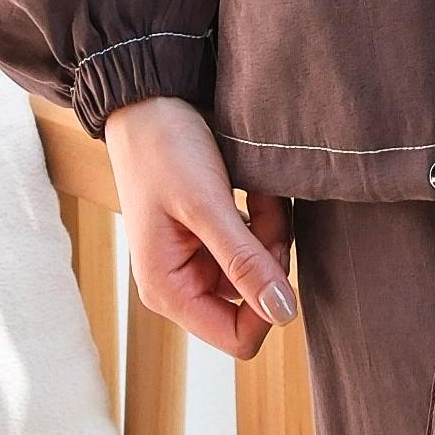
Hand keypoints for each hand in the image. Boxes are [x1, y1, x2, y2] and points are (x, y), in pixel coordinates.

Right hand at [105, 93, 296, 358]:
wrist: (150, 98)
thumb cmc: (164, 149)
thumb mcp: (205, 205)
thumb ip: (243, 261)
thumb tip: (285, 314)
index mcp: (169, 290)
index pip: (239, 337)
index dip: (268, 303)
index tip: (273, 252)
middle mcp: (182, 283)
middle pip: (255, 300)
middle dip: (268, 255)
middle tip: (263, 209)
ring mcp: (198, 259)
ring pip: (261, 269)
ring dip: (270, 230)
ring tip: (256, 191)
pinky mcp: (212, 236)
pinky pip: (257, 244)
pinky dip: (265, 217)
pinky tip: (254, 189)